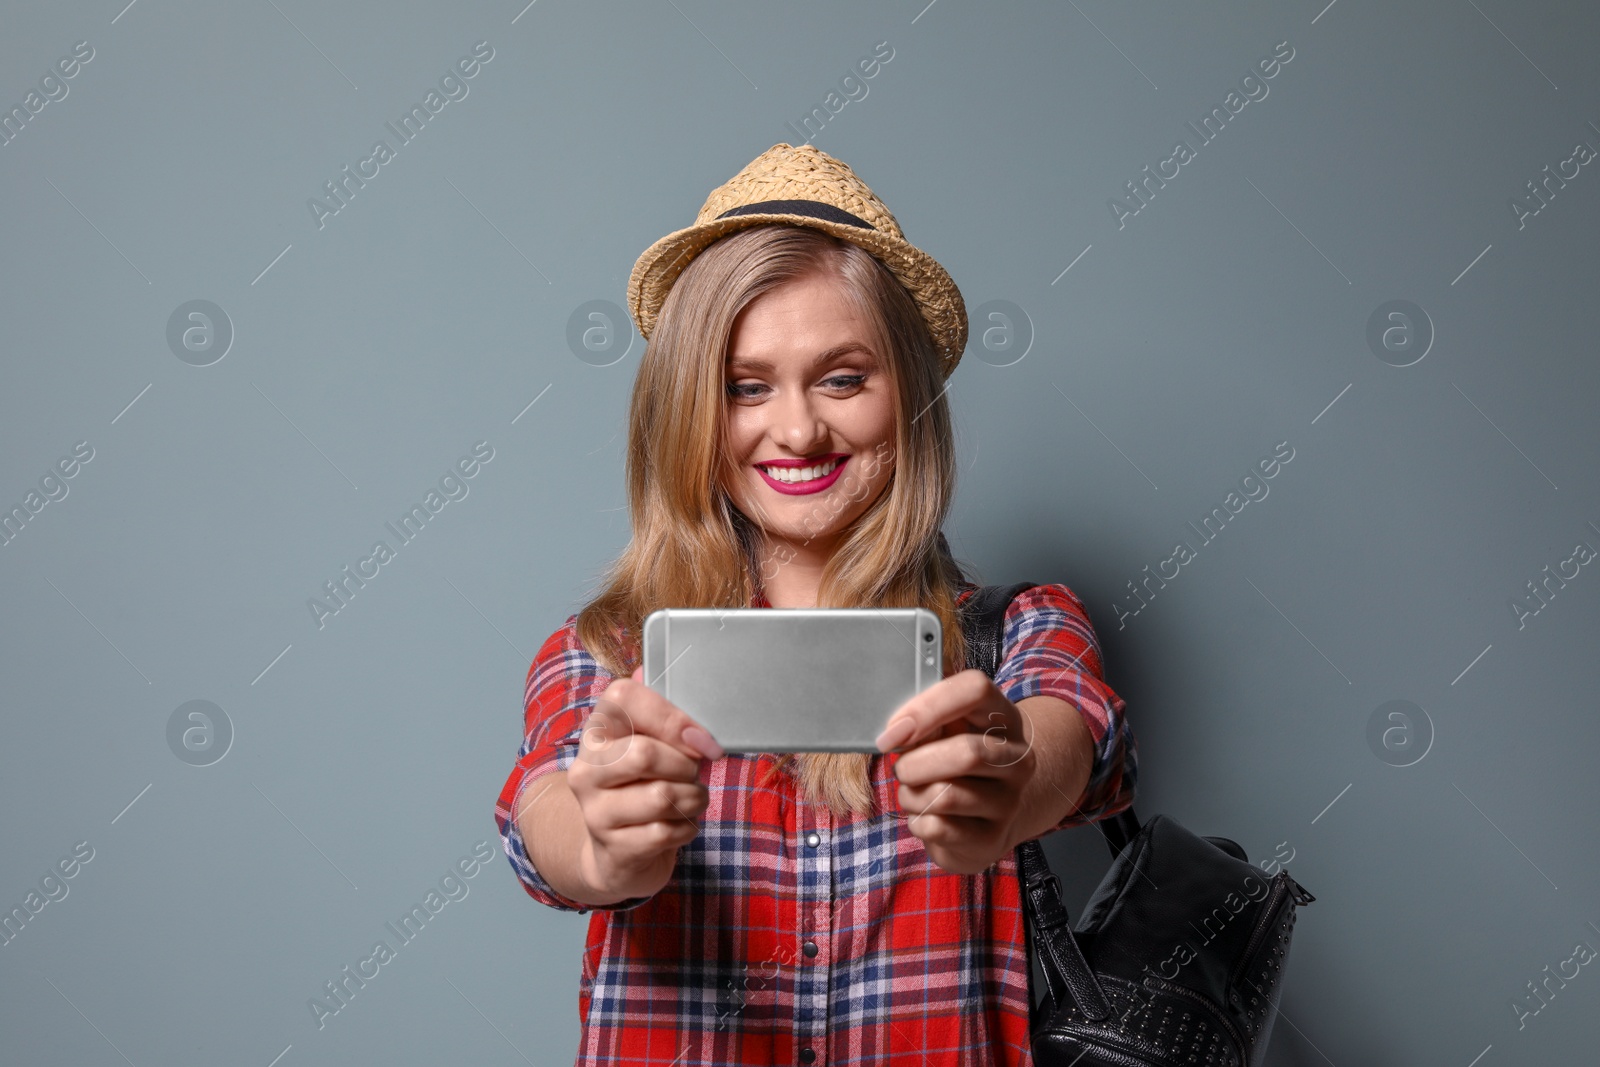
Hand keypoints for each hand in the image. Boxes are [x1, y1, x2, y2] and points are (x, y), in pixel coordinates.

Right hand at [565, 666, 723, 902]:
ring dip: (693, 798)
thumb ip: (667, 716)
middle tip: (694, 773)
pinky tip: (679, 825)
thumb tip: (691, 709)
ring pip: (661, 796)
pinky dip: (687, 828)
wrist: (617, 853)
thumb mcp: (652, 743)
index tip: (701, 739)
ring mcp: (594, 812)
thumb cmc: (644, 786)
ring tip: (691, 798)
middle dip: (686, 765)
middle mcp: (585, 769)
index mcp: (596, 731)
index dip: (672, 716)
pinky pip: (666, 832)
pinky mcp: (613, 849)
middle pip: (644, 754)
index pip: (623, 697)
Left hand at [876, 668, 1036, 874]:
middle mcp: (1017, 759)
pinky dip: (917, 821)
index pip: (975, 690)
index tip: (894, 730)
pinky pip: (938, 827)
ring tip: (912, 793)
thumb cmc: (952, 765)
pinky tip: (924, 816)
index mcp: (1002, 719)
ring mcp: (1009, 802)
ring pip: (946, 796)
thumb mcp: (945, 734)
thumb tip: (896, 731)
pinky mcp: (992, 839)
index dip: (927, 707)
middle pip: (966, 753)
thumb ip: (925, 722)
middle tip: (901, 769)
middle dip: (915, 763)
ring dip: (911, 795)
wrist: (986, 819)